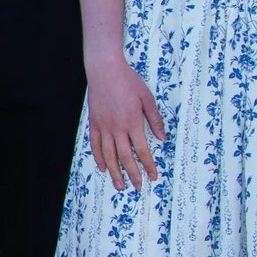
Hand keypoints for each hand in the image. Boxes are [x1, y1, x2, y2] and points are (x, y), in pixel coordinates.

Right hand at [85, 58, 165, 190]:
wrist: (104, 69)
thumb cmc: (128, 81)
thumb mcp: (147, 98)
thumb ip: (154, 119)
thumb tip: (162, 138)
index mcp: (133, 122)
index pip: (142, 150)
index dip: (148, 165)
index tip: (153, 176)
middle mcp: (117, 128)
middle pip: (125, 157)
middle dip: (132, 174)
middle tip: (137, 187)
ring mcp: (104, 126)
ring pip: (108, 155)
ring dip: (114, 172)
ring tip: (119, 185)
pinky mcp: (94, 122)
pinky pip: (95, 144)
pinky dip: (98, 157)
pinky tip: (102, 167)